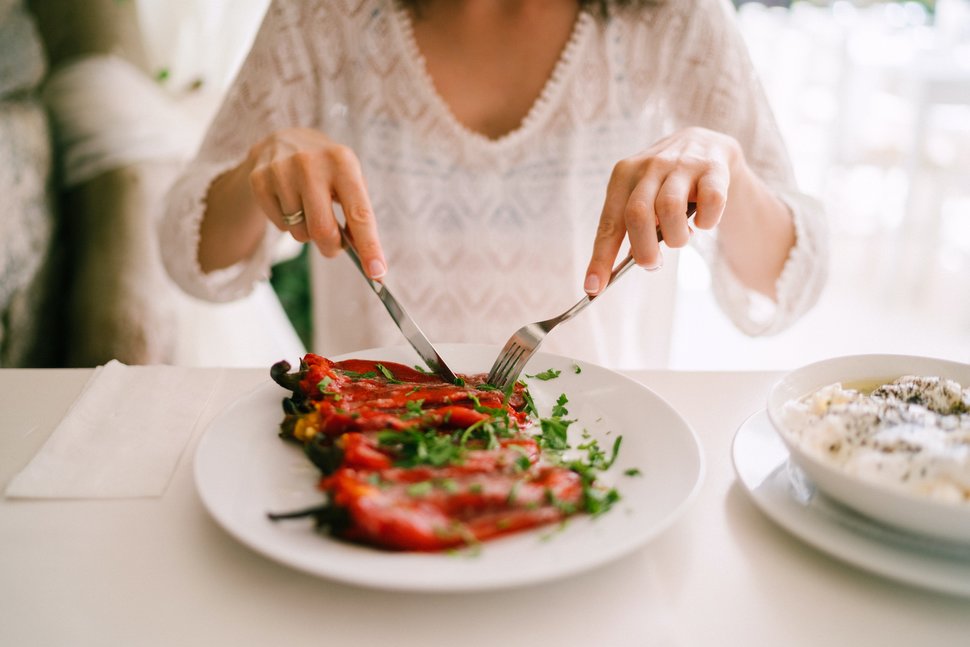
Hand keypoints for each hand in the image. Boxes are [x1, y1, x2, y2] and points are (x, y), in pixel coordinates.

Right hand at [248, 127, 386, 278]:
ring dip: (309, 233)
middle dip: (332, 248)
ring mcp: (281, 171)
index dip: (369, 246)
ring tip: (309, 210)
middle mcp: (310, 163)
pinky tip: (290, 202)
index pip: (359, 213)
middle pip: (323, 230)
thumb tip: (364, 255)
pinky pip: (280, 226)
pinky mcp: (259, 180)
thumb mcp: (349, 177)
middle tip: (335, 247)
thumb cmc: (327, 169)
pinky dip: (289, 224)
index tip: (377, 273)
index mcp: (342, 162)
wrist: (283, 140)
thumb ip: (357, 213)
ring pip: (300, 232)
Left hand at [583, 127, 740, 293]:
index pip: (608, 223)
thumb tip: (636, 259)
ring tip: (681, 238)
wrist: (706, 144)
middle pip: (638, 215)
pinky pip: (710, 203)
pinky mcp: (713, 169)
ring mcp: (682, 164)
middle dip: (644, 250)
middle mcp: (649, 166)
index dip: (600, 258)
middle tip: (653, 263)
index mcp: (623, 175)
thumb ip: (635, 226)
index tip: (594, 288)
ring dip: (677, 238)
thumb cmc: (666, 183)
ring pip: (670, 210)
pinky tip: (703, 222)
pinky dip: (707, 221)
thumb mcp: (644, 198)